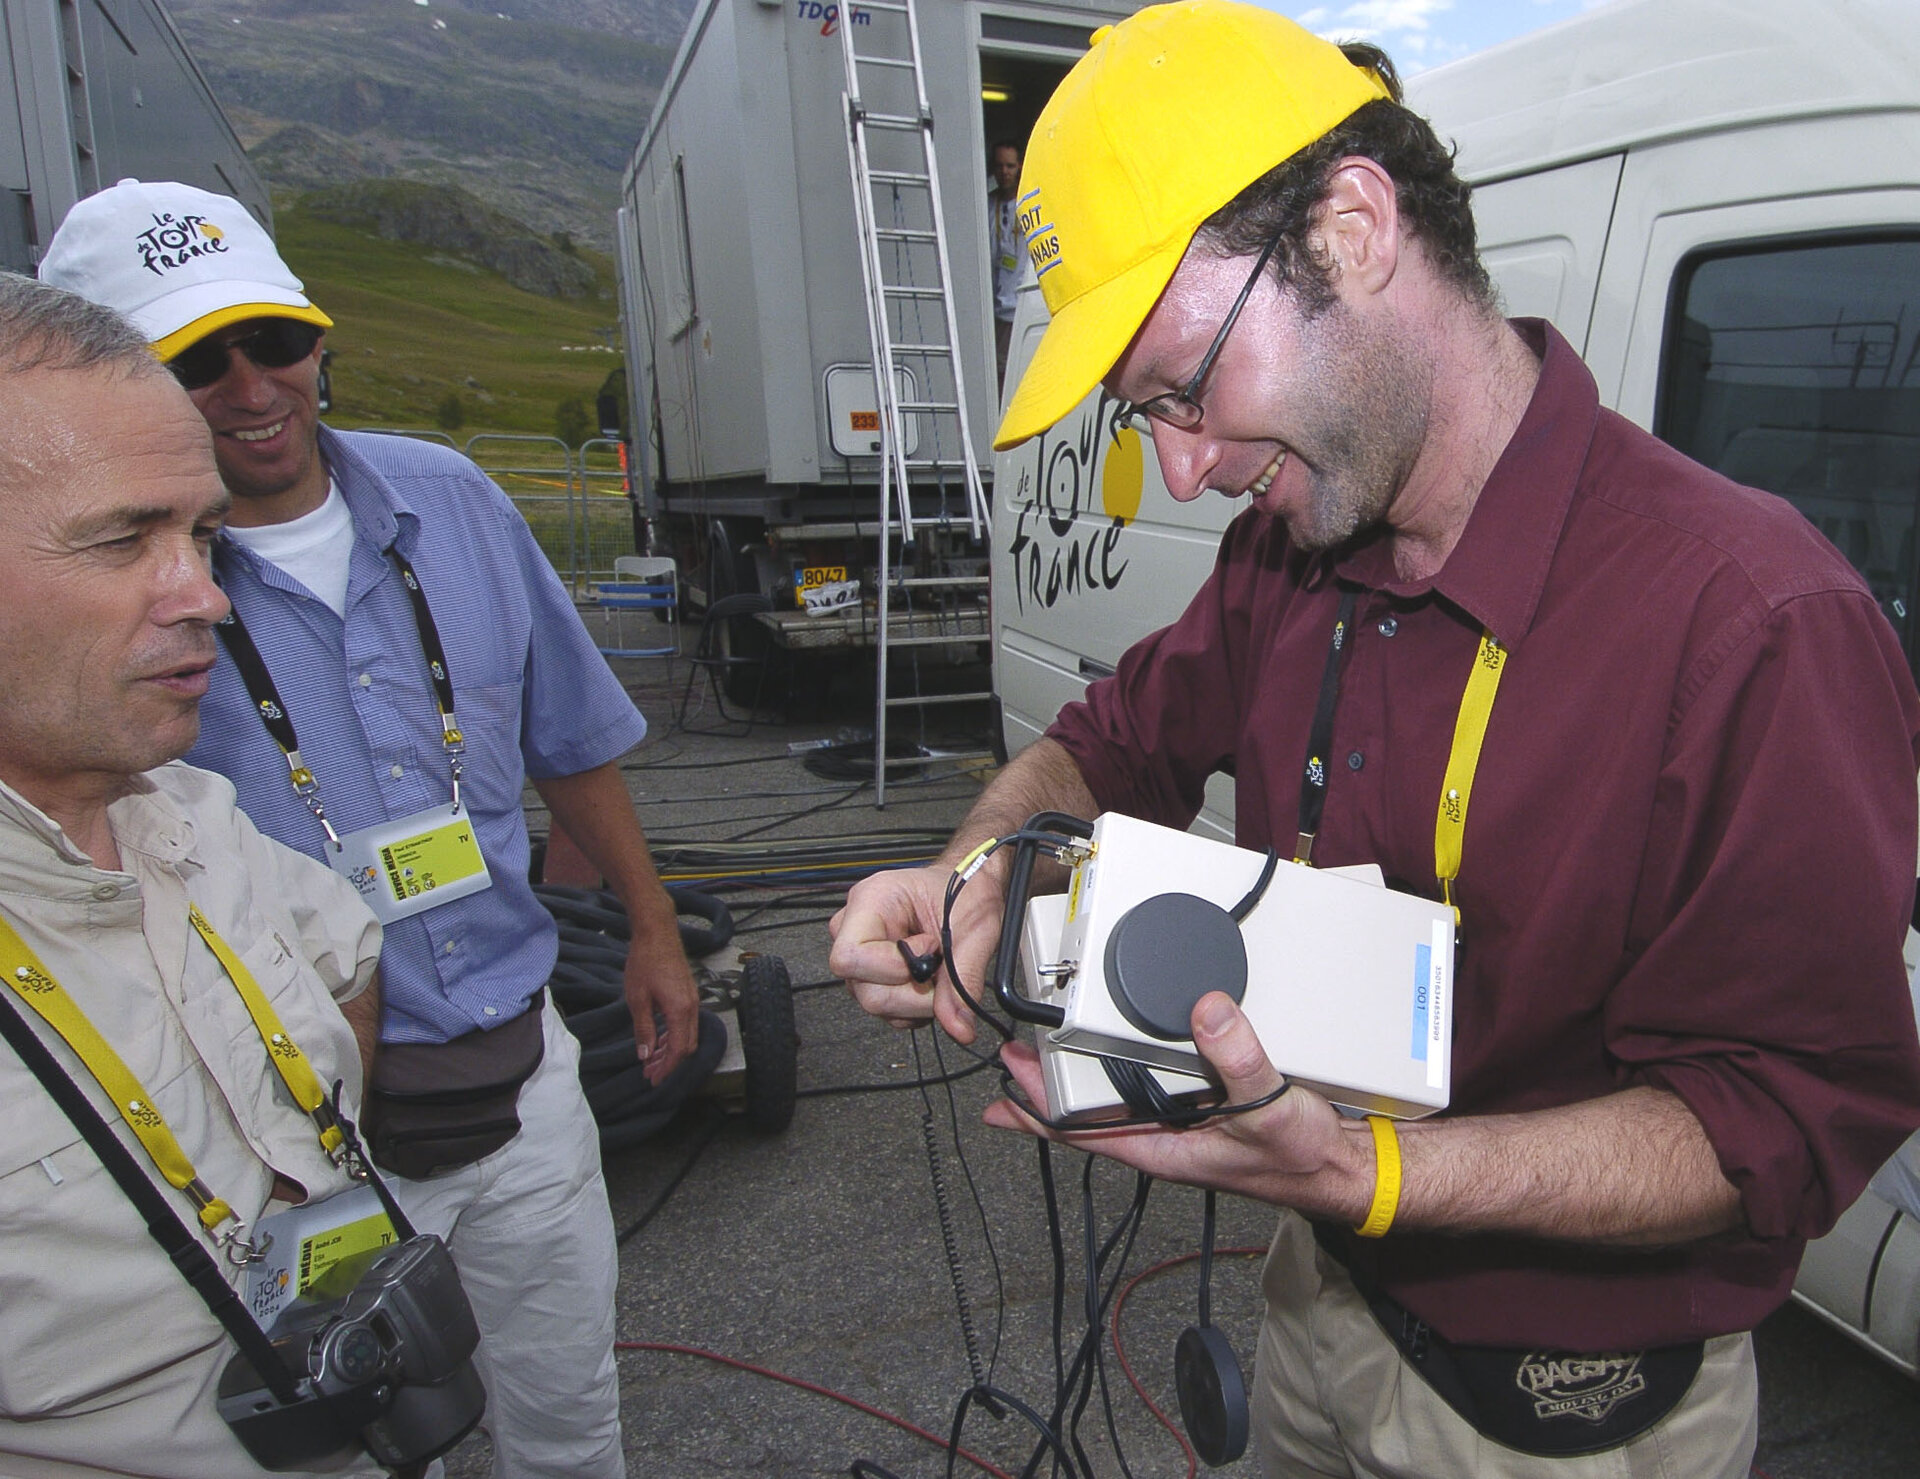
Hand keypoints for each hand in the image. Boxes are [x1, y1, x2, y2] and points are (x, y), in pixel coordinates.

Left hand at [623, 927, 700, 1084]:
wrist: (657, 933)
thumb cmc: (645, 962)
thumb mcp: (637, 999)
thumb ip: (643, 1029)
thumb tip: (645, 1055)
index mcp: (680, 1011)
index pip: (678, 1051)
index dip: (666, 1069)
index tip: (652, 1080)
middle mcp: (692, 1008)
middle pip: (686, 1046)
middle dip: (669, 1063)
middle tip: (649, 1072)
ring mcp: (692, 1000)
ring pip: (687, 1035)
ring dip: (670, 1050)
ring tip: (650, 1058)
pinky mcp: (688, 994)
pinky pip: (686, 1023)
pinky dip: (673, 1035)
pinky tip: (657, 1038)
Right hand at [829, 862, 1005, 1042]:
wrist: (968, 888)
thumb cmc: (963, 893)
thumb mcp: (973, 931)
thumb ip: (963, 979)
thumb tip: (957, 1026)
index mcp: (870, 901)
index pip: (850, 957)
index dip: (894, 967)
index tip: (929, 950)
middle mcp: (855, 927)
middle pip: (864, 991)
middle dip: (913, 994)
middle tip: (940, 970)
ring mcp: (861, 955)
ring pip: (875, 1004)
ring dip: (917, 1002)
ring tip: (937, 972)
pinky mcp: (871, 975)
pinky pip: (887, 1010)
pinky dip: (915, 1006)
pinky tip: (929, 981)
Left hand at [984, 992, 1371, 1218]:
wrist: (1344, 1170)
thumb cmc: (1304, 1159)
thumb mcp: (1271, 1108)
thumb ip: (1239, 1060)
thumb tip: (1206, 1011)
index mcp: (1164, 1148)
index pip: (1081, 1134)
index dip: (1037, 1113)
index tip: (1002, 1091)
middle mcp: (1166, 1137)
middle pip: (1088, 1114)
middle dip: (1047, 1088)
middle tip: (1010, 1057)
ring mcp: (1183, 1124)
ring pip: (1117, 1101)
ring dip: (1081, 1076)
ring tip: (1046, 1051)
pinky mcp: (1204, 1107)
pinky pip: (1151, 1086)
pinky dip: (1125, 1067)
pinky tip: (1119, 1049)